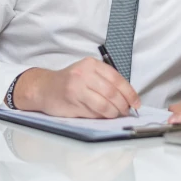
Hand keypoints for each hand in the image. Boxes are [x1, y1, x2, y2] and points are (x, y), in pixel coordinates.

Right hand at [13, 58, 140, 118]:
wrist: (45, 88)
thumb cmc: (70, 82)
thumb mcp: (87, 74)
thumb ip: (105, 82)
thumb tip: (127, 99)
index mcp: (91, 64)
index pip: (117, 79)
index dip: (129, 93)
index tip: (136, 103)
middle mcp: (84, 73)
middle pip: (112, 93)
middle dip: (123, 105)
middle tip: (126, 111)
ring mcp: (77, 87)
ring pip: (104, 104)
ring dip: (113, 113)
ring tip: (114, 114)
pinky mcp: (72, 101)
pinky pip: (93, 112)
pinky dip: (101, 116)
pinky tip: (102, 115)